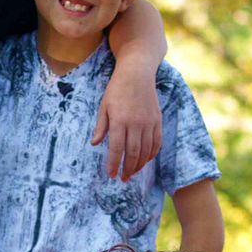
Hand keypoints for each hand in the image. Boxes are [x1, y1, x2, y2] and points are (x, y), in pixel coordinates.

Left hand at [92, 62, 161, 179]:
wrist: (137, 73)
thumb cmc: (117, 89)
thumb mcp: (104, 106)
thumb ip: (101, 127)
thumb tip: (95, 144)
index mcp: (119, 120)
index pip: (116, 148)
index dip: (113, 164)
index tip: (111, 174)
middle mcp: (135, 123)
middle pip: (133, 153)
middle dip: (127, 169)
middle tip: (123, 179)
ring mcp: (148, 122)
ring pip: (146, 151)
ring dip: (139, 165)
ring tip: (132, 173)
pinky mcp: (157, 120)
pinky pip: (156, 143)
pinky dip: (151, 154)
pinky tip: (145, 161)